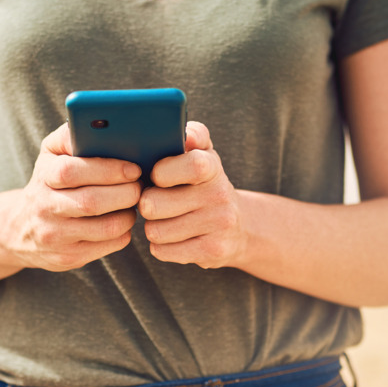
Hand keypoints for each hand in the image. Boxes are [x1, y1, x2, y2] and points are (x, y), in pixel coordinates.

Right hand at [0, 123, 141, 270]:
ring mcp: (54, 236)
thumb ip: (71, 136)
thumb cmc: (48, 182)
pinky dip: (123, 233)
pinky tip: (123, 222)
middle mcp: (44, 207)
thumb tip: (103, 123)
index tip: (133, 168)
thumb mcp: (50, 155)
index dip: (107, 170)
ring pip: (104, 228)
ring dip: (128, 215)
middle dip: (125, 194)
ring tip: (133, 204)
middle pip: (91, 202)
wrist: (18, 230)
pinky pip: (107, 246)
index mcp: (43, 175)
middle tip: (140, 187)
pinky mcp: (67, 258)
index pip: (72, 171)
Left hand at [138, 122, 246, 268]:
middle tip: (154, 202)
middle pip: (154, 204)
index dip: (162, 172)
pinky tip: (173, 239)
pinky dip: (161, 247)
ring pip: (155, 231)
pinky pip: (162, 251)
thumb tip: (186, 134)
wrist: (241, 228)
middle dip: (146, 204)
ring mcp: (218, 225)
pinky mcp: (212, 251)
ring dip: (153, 227)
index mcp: (212, 166)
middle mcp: (219, 195)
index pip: (191, 165)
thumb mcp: (203, 155)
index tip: (156, 177)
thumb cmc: (205, 185)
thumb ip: (192, 135)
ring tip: (165, 221)